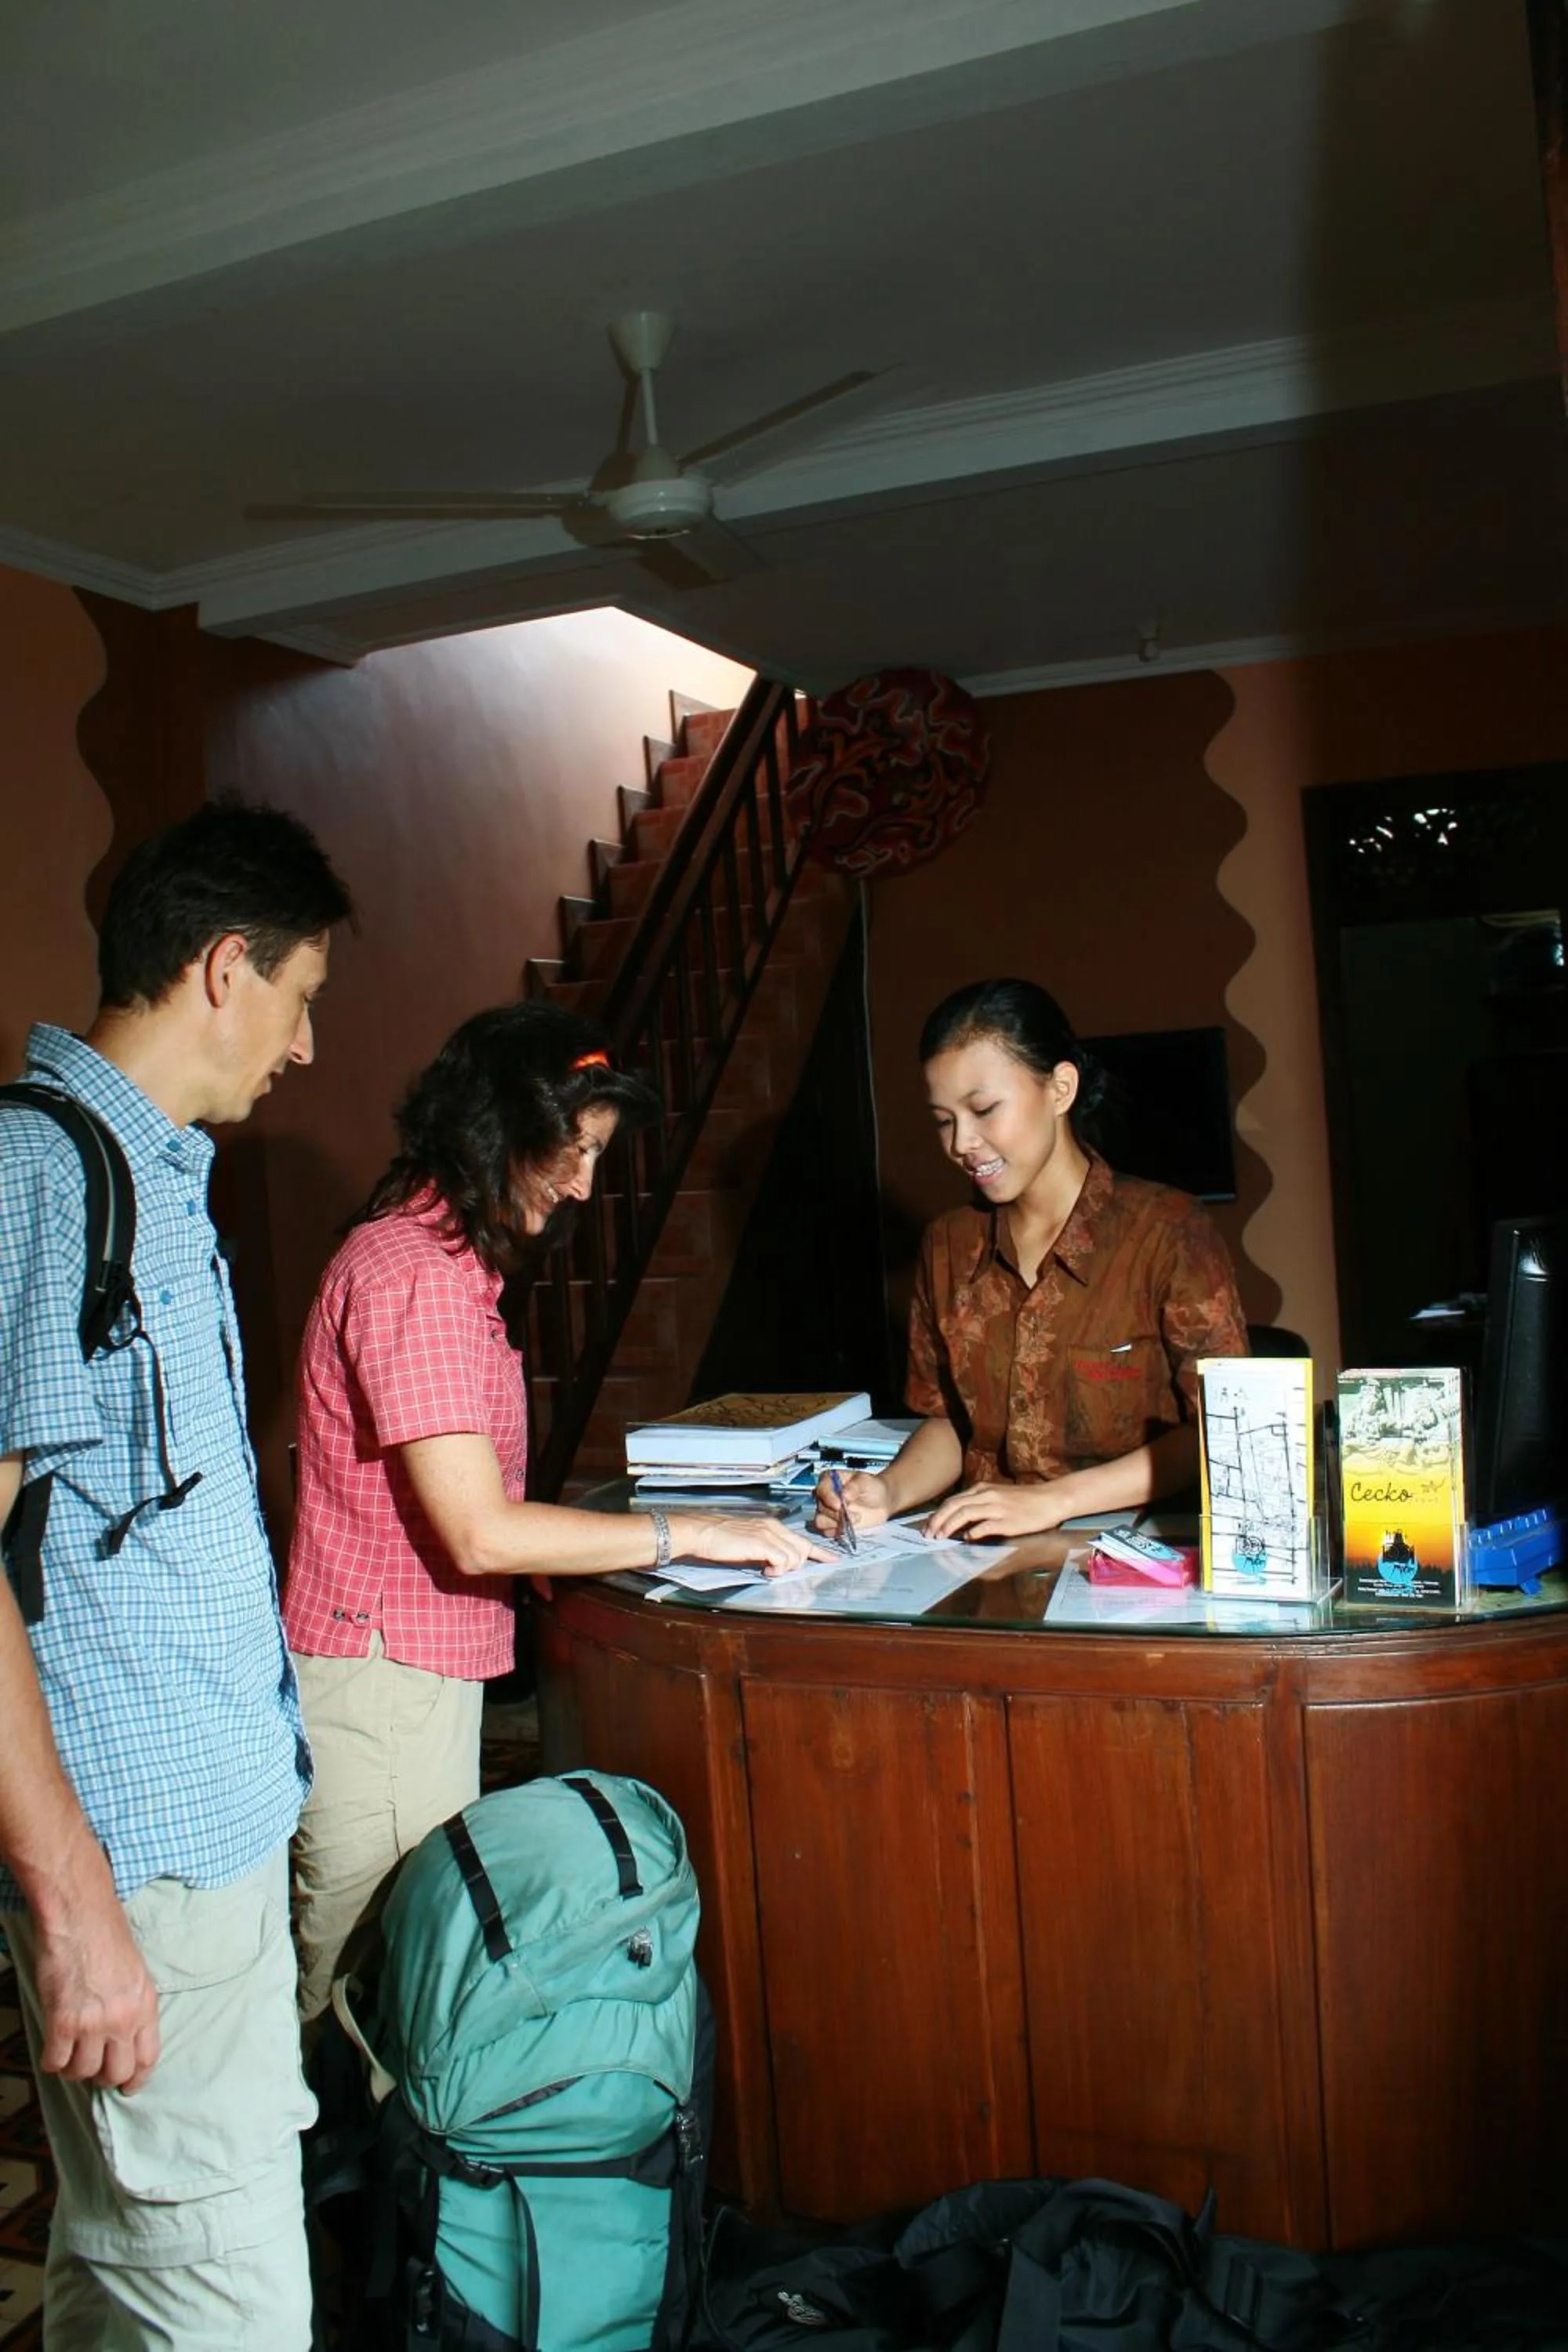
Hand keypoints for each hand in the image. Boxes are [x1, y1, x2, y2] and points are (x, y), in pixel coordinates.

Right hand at [33, 1861, 159, 2093]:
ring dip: (74, 2068)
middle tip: (92, 2069)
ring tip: (69, 2054)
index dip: (136, 2079)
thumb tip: (125, 2038)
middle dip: (103, 2077)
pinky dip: (52, 2060)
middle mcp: (123, 2019)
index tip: (127, 2086)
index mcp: (146, 2006)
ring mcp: (93, 2023)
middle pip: (116, 2073)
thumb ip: (133, 2006)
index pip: (148, 2059)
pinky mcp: (62, 2022)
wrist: (80, 1915)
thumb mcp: (136, 1972)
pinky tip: (52, 2049)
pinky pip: (56, 2061)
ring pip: (83, 2072)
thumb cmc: (107, 1936)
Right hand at [673, 1514, 837, 1576]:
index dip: (819, 1551)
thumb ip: (764, 1549)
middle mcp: (773, 1527)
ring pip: (795, 1556)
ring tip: (767, 1569)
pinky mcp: (761, 1543)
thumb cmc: (719, 1537)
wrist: (702, 1532)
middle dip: (800, 1563)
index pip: (802, 1539)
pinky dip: (777, 1570)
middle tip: (781, 1571)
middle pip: (803, 1547)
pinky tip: (765, 1570)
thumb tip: (774, 1562)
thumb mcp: (748, 1541)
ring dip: (785, 1568)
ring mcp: (768, 1534)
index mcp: (771, 1525)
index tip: (832, 1559)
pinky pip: (783, 1561)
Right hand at [812, 1469, 889, 1535]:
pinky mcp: (831, 1523)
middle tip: (855, 1515)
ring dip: (837, 1524)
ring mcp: (827, 1510)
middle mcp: (825, 1495)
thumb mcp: (866, 1482)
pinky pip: (825, 1531)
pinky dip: (836, 1531)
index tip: (838, 1505)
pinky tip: (848, 1528)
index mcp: (830, 1479)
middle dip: (837, 1514)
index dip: (828, 1498)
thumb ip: (854, 1486)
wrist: (881, 1501)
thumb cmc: (872, 1487)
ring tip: (854, 1520)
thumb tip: (844, 1494)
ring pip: (821, 1521)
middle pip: (821, 1507)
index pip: (822, 1488)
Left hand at [923, 1481, 1070, 1542]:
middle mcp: (987, 1495)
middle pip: (954, 1505)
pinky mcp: (1007, 1520)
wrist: (1051, 1499)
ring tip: (940, 1537)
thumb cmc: (1026, 1499)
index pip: (953, 1500)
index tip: (928, 1526)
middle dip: (937, 1520)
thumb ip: (980, 1505)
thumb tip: (962, 1522)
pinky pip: (984, 1526)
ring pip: (964, 1513)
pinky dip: (972, 1532)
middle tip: (928, 1534)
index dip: (938, 1514)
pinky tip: (967, 1539)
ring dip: (949, 1526)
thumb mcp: (998, 1496)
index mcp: (983, 1489)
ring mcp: (997, 1507)